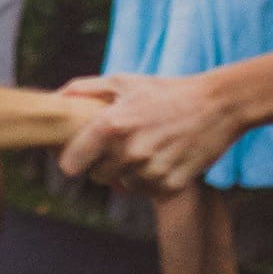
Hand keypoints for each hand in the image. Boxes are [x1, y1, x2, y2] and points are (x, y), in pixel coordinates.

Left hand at [57, 72, 241, 192]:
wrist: (216, 105)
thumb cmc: (165, 91)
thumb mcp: (123, 81)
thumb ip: (84, 89)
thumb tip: (56, 98)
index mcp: (111, 126)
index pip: (70, 165)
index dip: (73, 160)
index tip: (79, 155)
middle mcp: (128, 152)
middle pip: (97, 176)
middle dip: (104, 164)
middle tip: (122, 144)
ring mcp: (151, 172)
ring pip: (124, 185)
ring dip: (130, 172)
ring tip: (147, 147)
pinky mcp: (171, 186)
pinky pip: (148, 192)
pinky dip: (153, 180)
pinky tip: (164, 157)